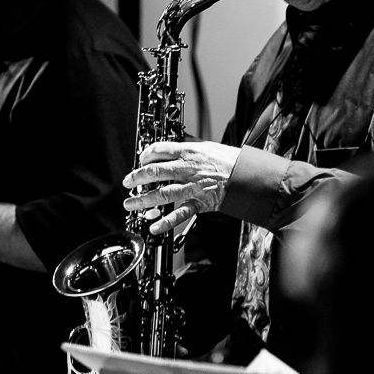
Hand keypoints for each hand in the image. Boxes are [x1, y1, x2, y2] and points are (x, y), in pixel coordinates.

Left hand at [122, 141, 241, 234]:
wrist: (246, 175)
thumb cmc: (229, 160)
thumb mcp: (207, 147)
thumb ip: (188, 148)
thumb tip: (174, 147)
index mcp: (188, 152)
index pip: (160, 150)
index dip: (146, 154)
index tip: (140, 160)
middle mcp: (187, 169)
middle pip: (155, 172)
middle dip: (137, 178)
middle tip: (127, 182)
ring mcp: (191, 187)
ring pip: (162, 194)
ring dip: (143, 200)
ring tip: (130, 204)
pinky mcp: (199, 202)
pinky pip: (179, 214)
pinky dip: (165, 222)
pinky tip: (154, 226)